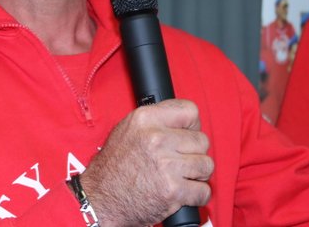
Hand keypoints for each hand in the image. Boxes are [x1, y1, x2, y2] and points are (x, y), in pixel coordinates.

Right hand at [79, 99, 212, 226]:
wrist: (101, 198)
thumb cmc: (113, 166)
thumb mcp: (126, 129)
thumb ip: (154, 122)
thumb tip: (182, 123)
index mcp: (145, 119)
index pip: (190, 111)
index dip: (192, 125)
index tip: (188, 134)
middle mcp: (156, 138)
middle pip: (202, 140)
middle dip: (194, 153)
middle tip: (180, 161)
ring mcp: (166, 165)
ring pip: (206, 164)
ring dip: (197, 174)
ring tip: (181, 176)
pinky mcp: (173, 190)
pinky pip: (204, 190)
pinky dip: (197, 195)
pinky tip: (183, 192)